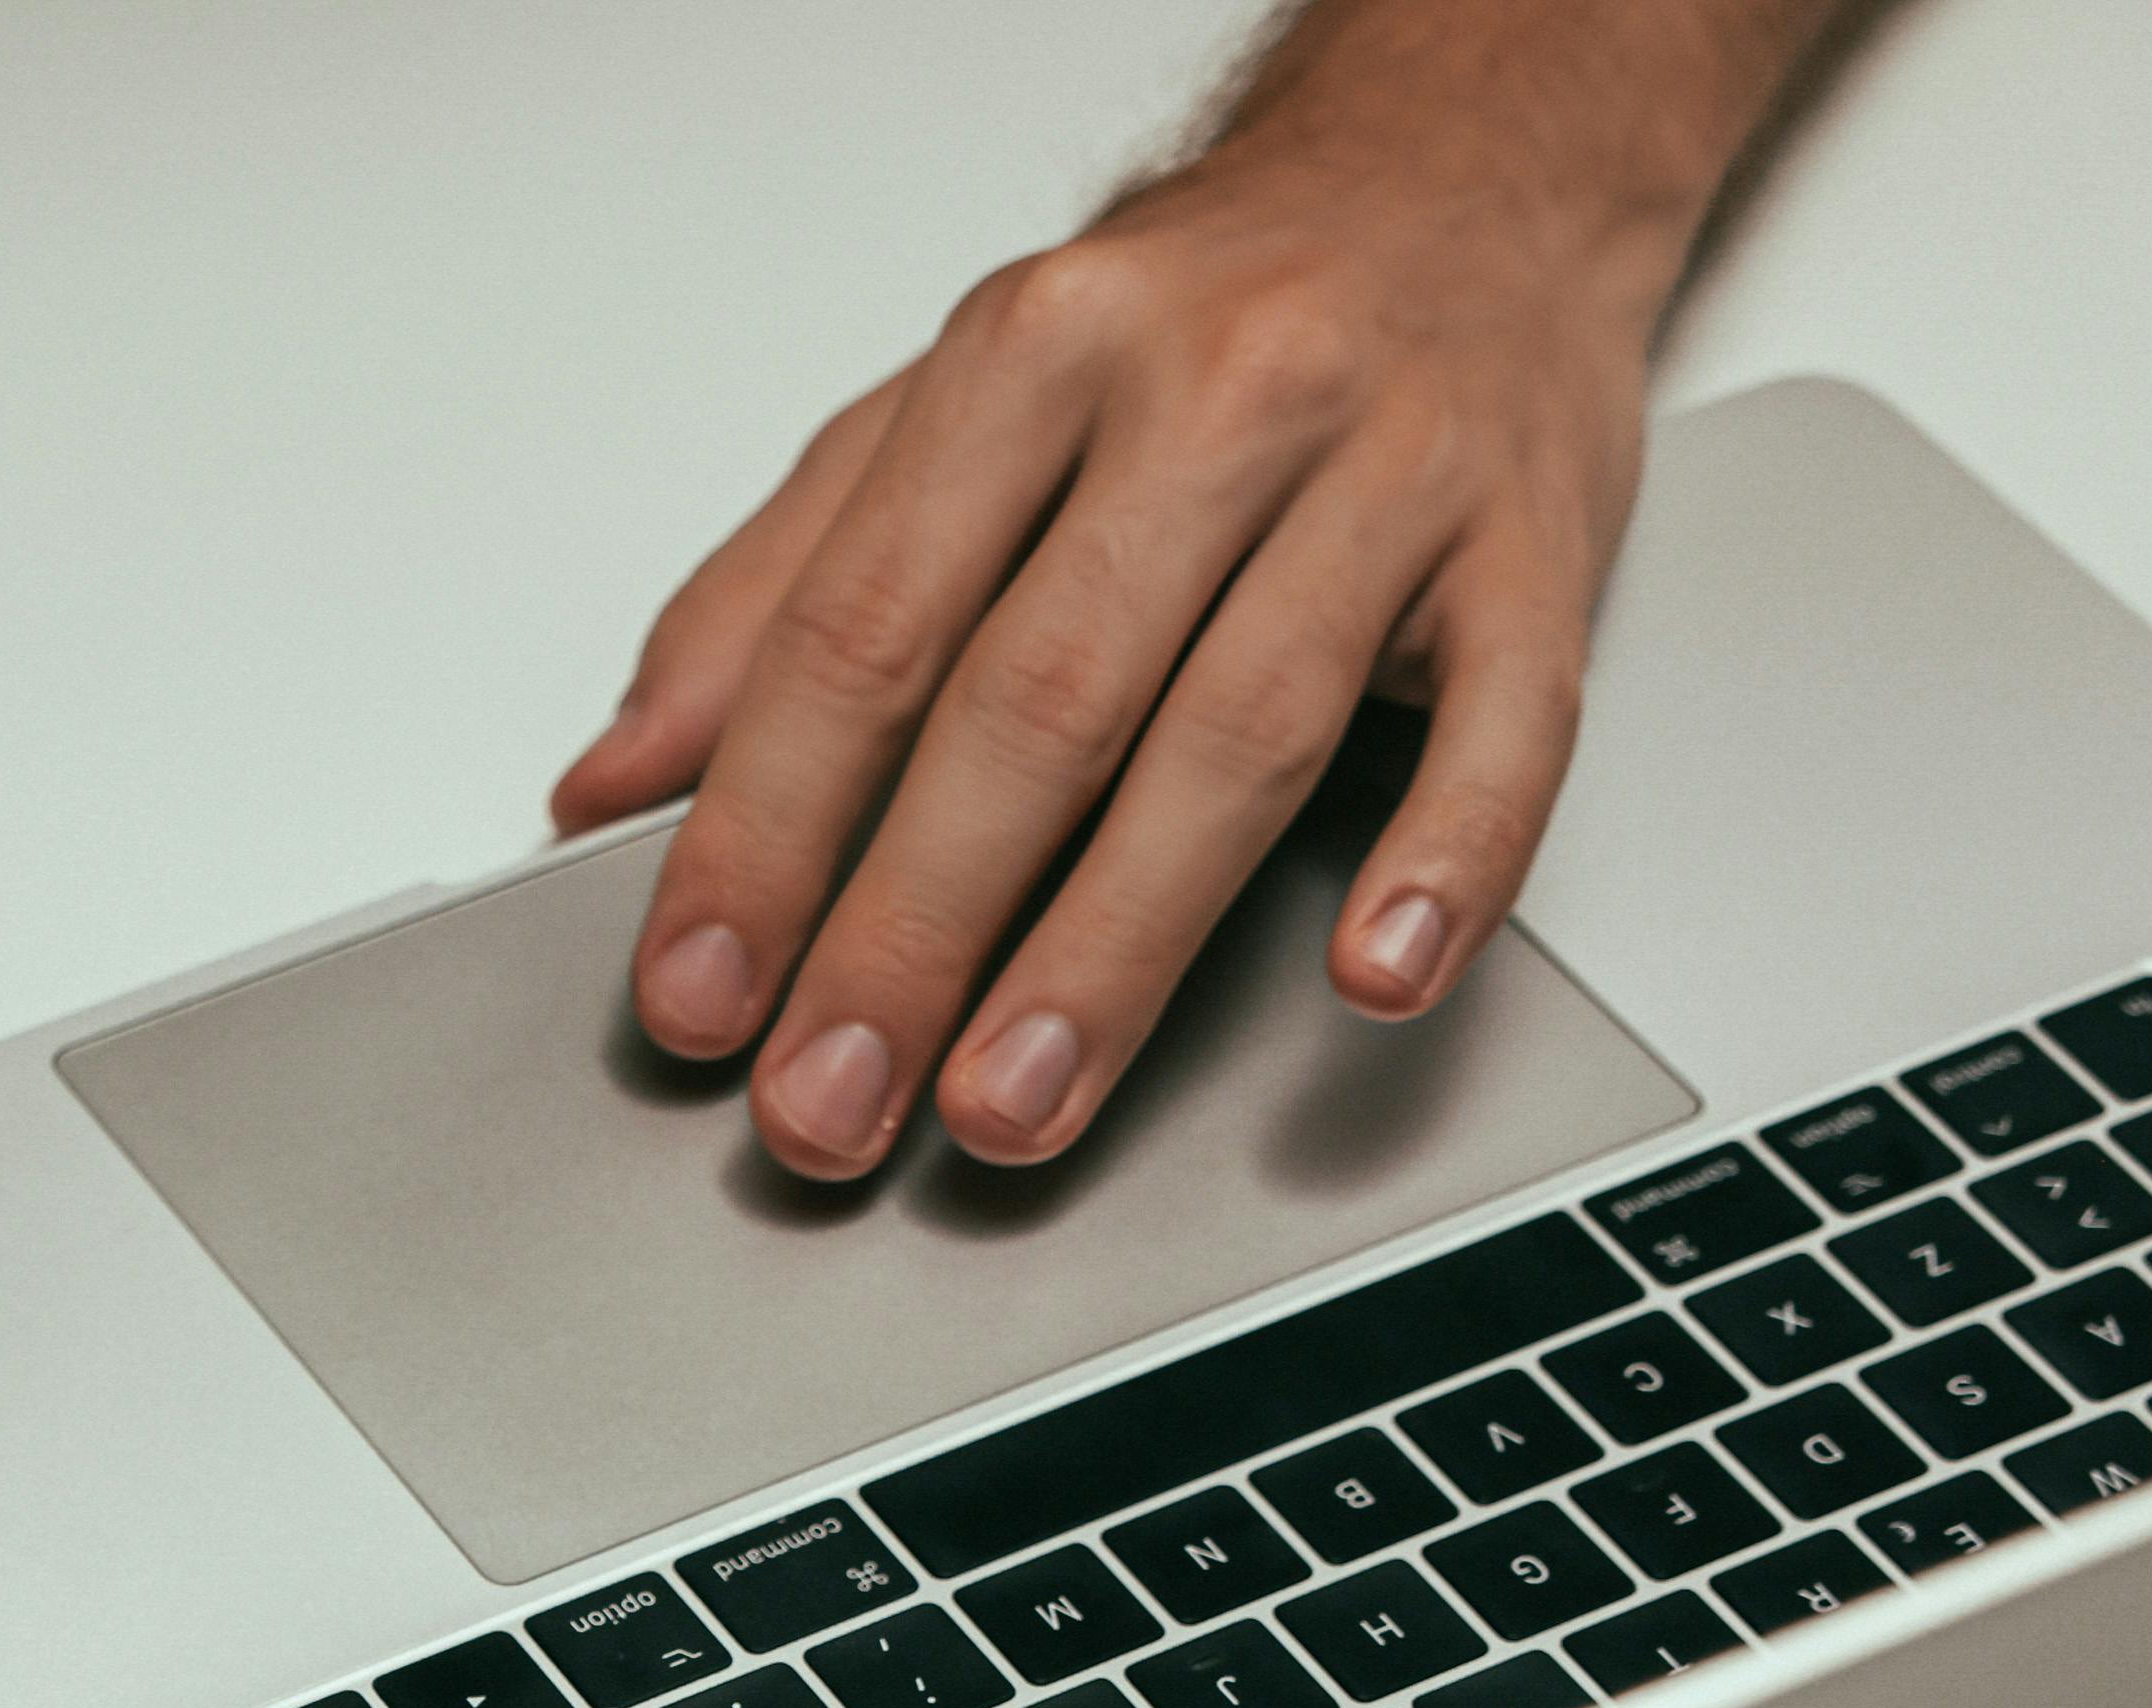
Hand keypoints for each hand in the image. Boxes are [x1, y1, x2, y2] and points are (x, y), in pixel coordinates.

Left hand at [551, 84, 1686, 1181]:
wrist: (1466, 165)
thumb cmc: (1191, 319)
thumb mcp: (942, 409)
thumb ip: (768, 599)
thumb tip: (612, 787)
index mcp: (1032, 355)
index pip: (863, 631)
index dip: (763, 834)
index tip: (702, 997)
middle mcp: (1215, 394)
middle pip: (1039, 703)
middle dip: (911, 933)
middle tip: (830, 1099)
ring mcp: (1392, 467)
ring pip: (1237, 736)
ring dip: (1114, 949)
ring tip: (1014, 1099)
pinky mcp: (1540, 545)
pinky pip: (1506, 724)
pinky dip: (1444, 859)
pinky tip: (1372, 977)